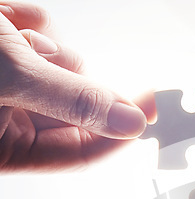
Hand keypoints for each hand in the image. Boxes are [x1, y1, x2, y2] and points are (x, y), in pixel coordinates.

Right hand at [0, 2, 146, 171]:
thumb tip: (130, 123)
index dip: (119, 133)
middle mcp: (11, 122)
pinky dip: (30, 22)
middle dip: (69, 75)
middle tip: (44, 52)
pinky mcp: (12, 54)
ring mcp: (14, 86)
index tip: (150, 107)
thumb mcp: (9, 79)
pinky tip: (4, 18)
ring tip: (6, 32)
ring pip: (66, 67)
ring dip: (44, 44)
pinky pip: (46, 37)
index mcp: (7, 149)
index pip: (81, 153)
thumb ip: (73, 101)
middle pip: (79, 106)